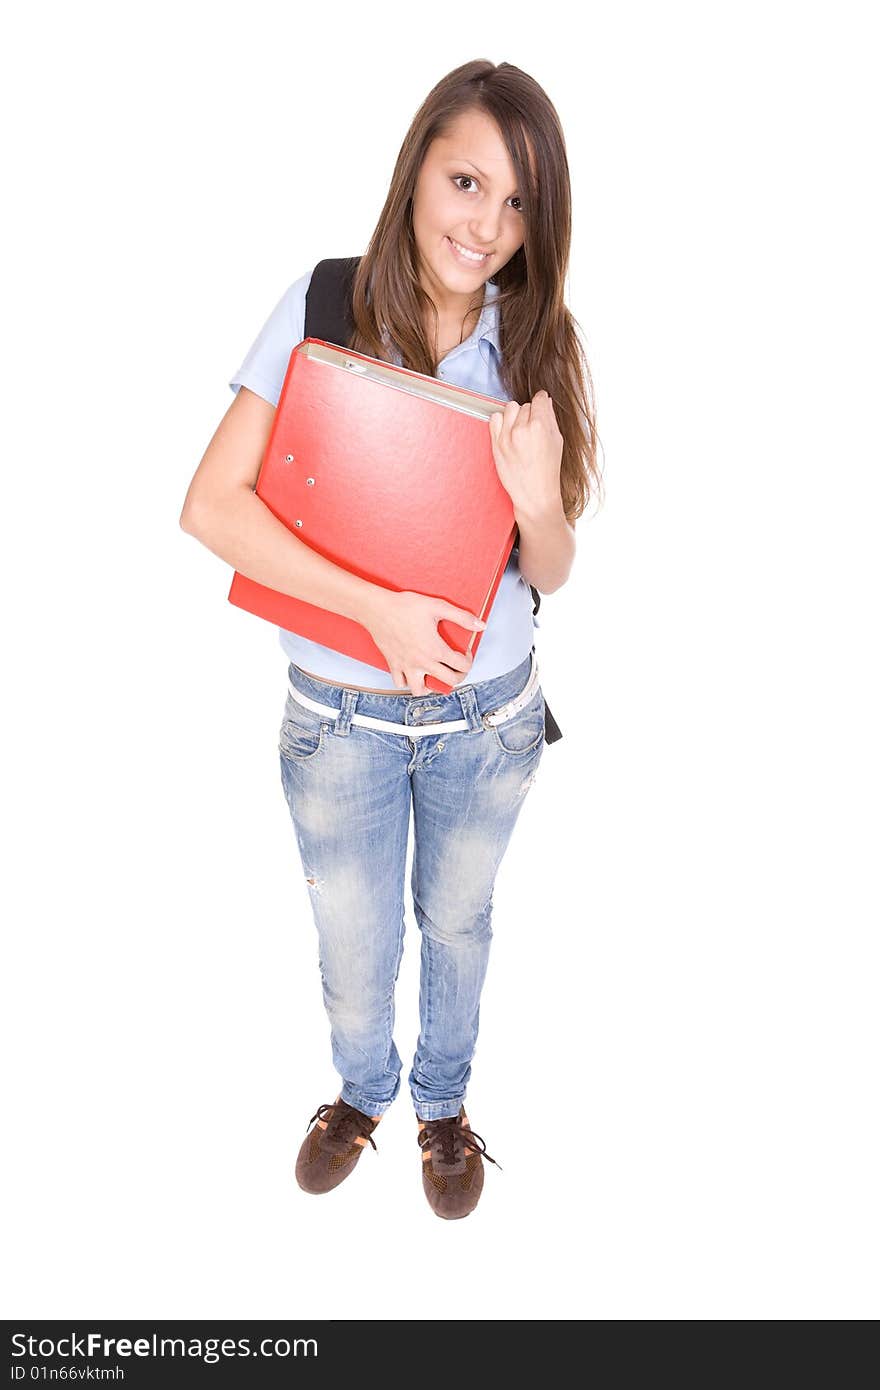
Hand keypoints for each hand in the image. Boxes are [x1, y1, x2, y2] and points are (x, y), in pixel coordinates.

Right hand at [363, 590, 485, 694]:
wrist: (376, 609)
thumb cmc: (404, 606)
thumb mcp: (437, 606)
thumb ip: (462, 617)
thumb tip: (481, 625)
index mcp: (435, 650)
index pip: (461, 666)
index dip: (469, 659)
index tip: (465, 651)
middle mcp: (422, 663)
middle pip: (449, 682)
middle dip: (459, 675)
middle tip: (457, 666)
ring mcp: (406, 667)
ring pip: (422, 690)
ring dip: (431, 686)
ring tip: (435, 675)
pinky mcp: (393, 665)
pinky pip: (400, 683)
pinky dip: (407, 682)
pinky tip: (413, 673)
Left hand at [488, 389, 562, 518]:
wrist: (534, 494)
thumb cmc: (548, 470)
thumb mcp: (557, 441)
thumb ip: (550, 418)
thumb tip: (545, 401)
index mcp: (540, 426)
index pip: (539, 399)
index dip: (542, 402)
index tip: (541, 405)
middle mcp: (521, 429)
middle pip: (525, 405)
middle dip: (530, 414)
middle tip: (533, 428)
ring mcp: (506, 436)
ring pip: (510, 408)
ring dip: (515, 415)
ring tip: (521, 429)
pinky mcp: (495, 443)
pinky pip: (494, 418)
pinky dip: (501, 421)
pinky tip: (508, 431)